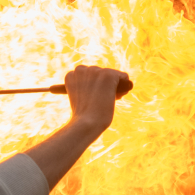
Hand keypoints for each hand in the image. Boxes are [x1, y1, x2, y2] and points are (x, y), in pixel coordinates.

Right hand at [24, 65, 127, 189]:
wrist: (86, 124)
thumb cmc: (80, 119)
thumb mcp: (79, 102)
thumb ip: (85, 91)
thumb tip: (99, 89)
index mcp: (71, 76)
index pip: (88, 74)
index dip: (94, 85)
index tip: (96, 97)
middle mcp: (82, 70)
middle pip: (99, 72)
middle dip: (105, 83)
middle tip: (108, 98)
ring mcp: (95, 72)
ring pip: (110, 73)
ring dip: (115, 84)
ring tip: (114, 98)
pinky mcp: (107, 76)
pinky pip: (121, 75)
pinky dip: (124, 83)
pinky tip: (121, 93)